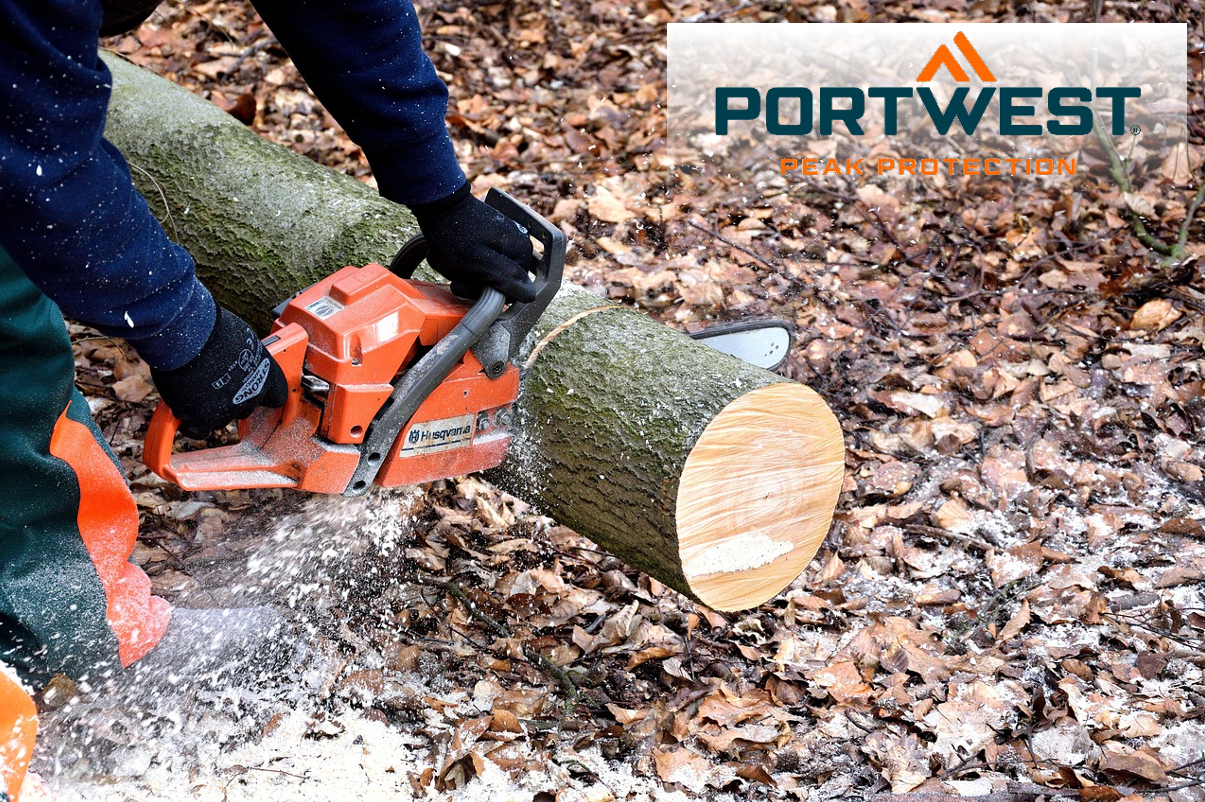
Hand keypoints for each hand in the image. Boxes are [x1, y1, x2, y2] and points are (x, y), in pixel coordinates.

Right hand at [151, 307, 287, 437]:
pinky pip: (197, 430)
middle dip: (231, 400)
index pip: (278, 395)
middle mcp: (253, 393)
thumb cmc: (210, 327)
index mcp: (267, 373)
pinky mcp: (205, 418)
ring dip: (208, 409)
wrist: (187, 331)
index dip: (265, 395)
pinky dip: (189, 422)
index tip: (258, 395)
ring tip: (192, 388)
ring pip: (220, 419)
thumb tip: (236, 360)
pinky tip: (183, 409)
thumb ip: (243, 357)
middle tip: (214, 385)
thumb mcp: (240, 339)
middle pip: (246, 408)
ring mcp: (230, 408)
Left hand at [410, 182, 536, 301]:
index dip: (487, 293)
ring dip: (461, 272)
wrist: (436, 203)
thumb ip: (507, 279)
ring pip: (483, 274)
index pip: (511, 290)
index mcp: (521, 251)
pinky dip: (460, 263)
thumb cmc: (454, 233)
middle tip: (453, 271)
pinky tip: (448, 255)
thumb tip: (531, 296)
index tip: (466, 282)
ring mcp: (502, 241)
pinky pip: (476, 262)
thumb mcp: (479, 262)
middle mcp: (517, 245)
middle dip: (470, 281)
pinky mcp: (488, 239)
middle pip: (496, 282)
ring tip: (447, 259)